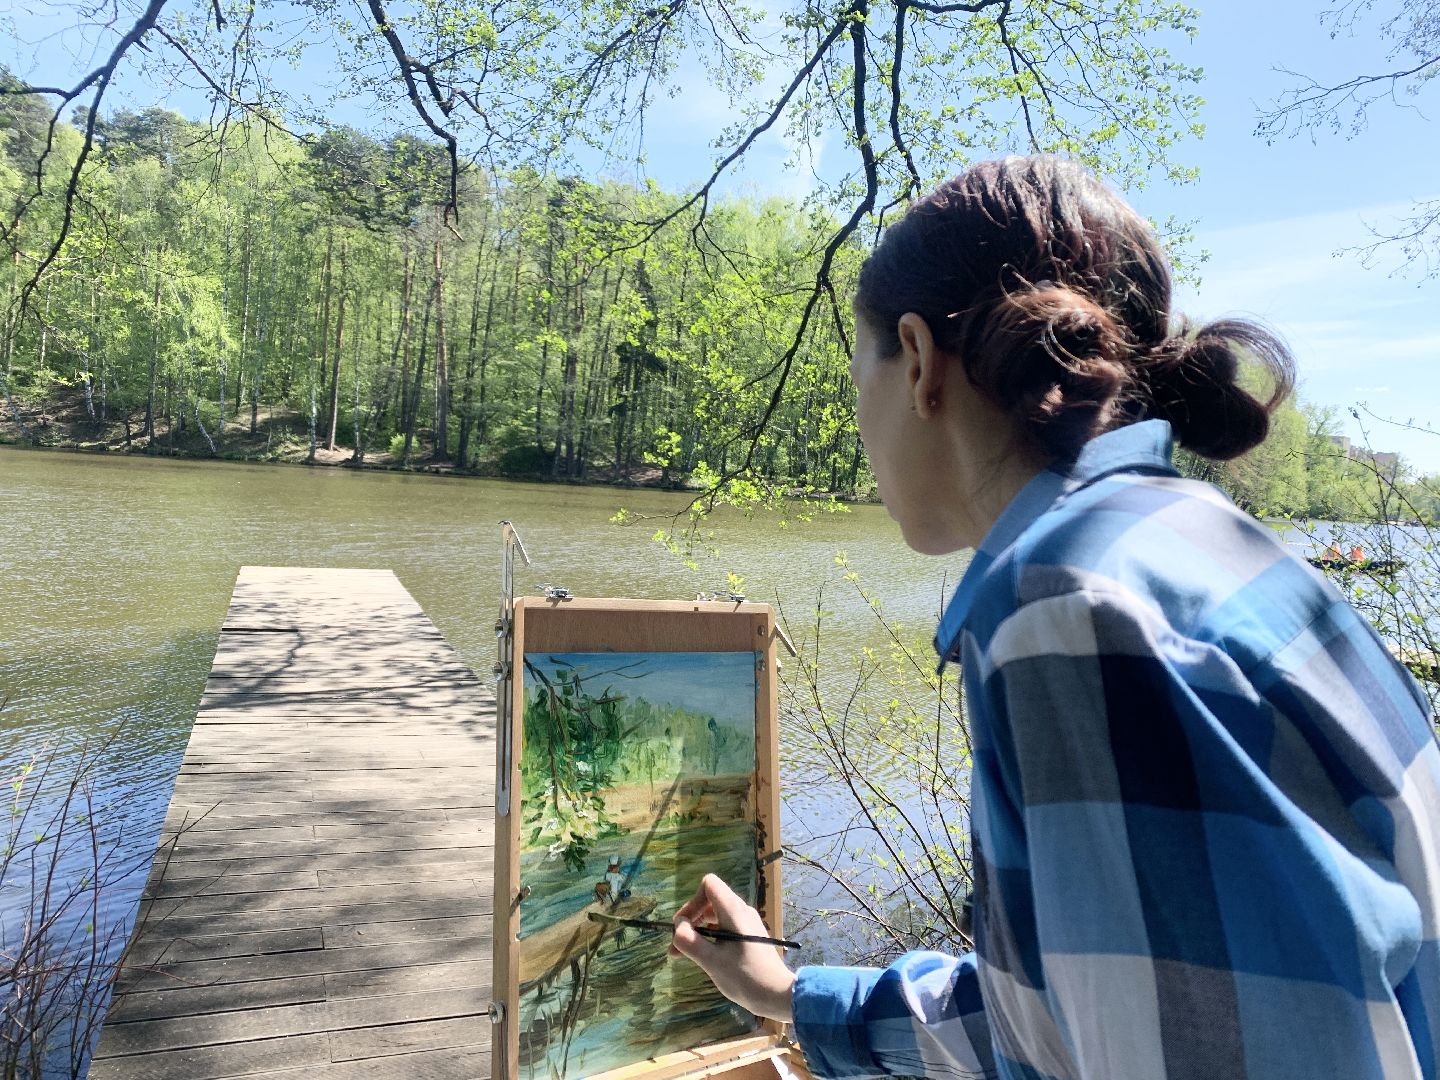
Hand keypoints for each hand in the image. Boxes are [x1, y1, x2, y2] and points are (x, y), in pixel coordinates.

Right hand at [669, 873, 795, 1022]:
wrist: (778, 995)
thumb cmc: (745, 977)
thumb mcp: (712, 962)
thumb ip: (690, 942)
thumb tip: (678, 926)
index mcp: (734, 911)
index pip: (709, 885)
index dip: (692, 902)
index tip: (684, 927)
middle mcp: (741, 911)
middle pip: (710, 901)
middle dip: (691, 920)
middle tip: (676, 947)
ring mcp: (747, 924)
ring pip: (716, 916)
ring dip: (699, 931)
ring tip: (685, 955)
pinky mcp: (749, 936)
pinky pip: (725, 928)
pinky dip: (711, 937)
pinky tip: (705, 957)